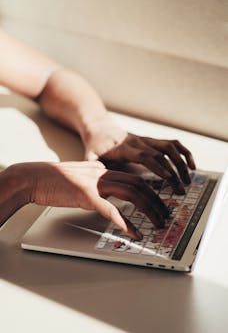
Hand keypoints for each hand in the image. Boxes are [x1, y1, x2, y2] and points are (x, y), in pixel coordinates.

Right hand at [13, 161, 168, 238]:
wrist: (34, 177)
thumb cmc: (53, 180)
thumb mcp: (80, 178)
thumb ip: (96, 185)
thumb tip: (107, 198)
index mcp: (102, 170)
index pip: (133, 178)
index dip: (150, 190)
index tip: (159, 202)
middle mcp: (102, 174)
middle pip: (138, 184)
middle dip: (156, 200)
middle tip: (165, 215)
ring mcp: (95, 183)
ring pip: (131, 193)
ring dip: (148, 209)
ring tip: (157, 223)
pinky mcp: (85, 195)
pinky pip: (110, 209)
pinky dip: (125, 221)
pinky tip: (134, 232)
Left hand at [84, 117, 195, 193]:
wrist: (99, 127)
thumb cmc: (96, 145)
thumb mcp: (90, 156)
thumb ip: (92, 167)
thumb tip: (94, 181)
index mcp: (125, 148)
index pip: (145, 155)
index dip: (157, 165)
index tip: (168, 177)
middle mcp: (139, 142)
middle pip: (161, 153)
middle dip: (174, 171)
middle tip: (181, 188)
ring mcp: (147, 140)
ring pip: (170, 147)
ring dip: (182, 162)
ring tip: (188, 179)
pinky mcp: (152, 140)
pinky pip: (173, 144)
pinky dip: (184, 153)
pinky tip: (191, 165)